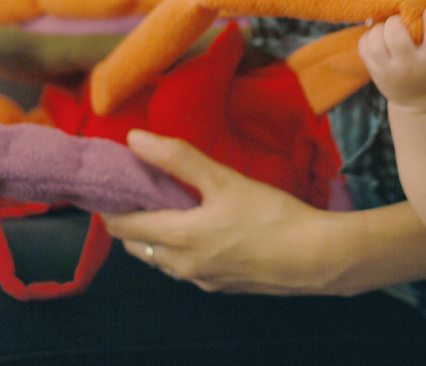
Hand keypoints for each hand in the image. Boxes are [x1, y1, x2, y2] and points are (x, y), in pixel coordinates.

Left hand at [102, 130, 340, 294]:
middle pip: (135, 244)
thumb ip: (178, 159)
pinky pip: (186, 268)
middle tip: (143, 190)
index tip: (116, 181)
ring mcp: (201, 280)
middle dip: (130, 218)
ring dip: (155, 235)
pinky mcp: (221, 286)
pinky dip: (180, 249)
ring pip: (160, 258)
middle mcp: (182, 265)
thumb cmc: (272, 217)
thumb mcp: (225, 180)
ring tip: (171, 207)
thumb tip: (135, 139)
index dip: (110, 203)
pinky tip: (203, 232)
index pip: (121, 225)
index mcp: (178, 238)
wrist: (315, 258)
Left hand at [358, 5, 425, 111]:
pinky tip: (380, 39)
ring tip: (387, 31)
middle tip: (401, 22)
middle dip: (396, 20)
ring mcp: (391, 71)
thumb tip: (412, 3)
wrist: (423, 104)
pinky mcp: (376, 73)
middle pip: (395, 32)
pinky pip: (363, 47)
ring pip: (374, 40)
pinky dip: (369, 37)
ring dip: (379, 28)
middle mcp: (411, 65)